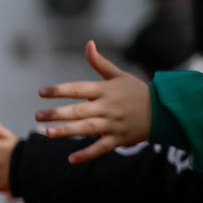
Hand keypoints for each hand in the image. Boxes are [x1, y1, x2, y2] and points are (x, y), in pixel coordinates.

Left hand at [36, 42, 152, 164]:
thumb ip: (99, 63)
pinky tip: (71, 158)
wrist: (164, 110)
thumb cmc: (136, 91)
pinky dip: (87, 154)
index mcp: (105, 90)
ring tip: (48, 133)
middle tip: (38, 116)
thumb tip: (88, 44)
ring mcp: (114, 124)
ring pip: (87, 128)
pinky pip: (101, 147)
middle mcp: (108, 107)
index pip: (78, 89)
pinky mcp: (119, 138)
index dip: (59, 90)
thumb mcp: (118, 75)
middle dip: (58, 113)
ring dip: (68, 131)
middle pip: (79, 110)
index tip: (41, 92)